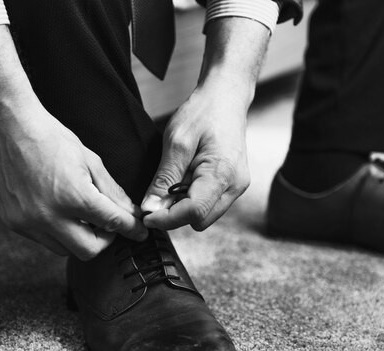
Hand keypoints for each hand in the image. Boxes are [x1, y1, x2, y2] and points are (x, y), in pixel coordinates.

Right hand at [0, 26, 145, 259]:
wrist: (8, 127)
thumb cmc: (50, 138)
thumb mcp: (89, 160)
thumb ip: (112, 191)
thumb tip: (130, 213)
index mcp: (73, 197)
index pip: (112, 223)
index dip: (131, 229)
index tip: (139, 233)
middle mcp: (48, 216)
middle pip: (88, 251)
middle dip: (104, 240)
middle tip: (107, 225)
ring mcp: (27, 222)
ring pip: (65, 250)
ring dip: (79, 239)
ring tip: (82, 217)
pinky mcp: (13, 223)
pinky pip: (43, 240)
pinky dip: (57, 232)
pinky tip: (59, 213)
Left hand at [140, 79, 250, 230]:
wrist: (226, 97)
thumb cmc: (203, 112)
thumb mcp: (176, 141)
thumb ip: (164, 178)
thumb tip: (151, 207)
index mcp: (223, 174)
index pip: (193, 213)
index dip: (166, 219)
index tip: (146, 215)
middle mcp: (235, 186)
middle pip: (200, 220)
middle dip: (176, 214)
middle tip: (159, 193)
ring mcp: (237, 187)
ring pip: (205, 216)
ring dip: (184, 206)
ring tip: (175, 179)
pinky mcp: (234, 185)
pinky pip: (210, 204)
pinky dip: (193, 199)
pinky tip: (186, 179)